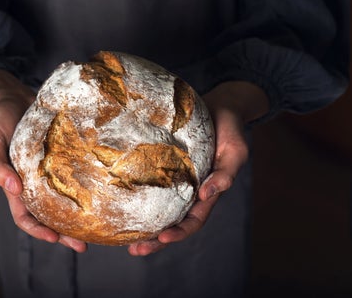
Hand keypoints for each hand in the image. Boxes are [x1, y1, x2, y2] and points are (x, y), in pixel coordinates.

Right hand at [0, 68, 86, 252]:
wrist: (15, 99)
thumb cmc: (0, 121)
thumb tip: (12, 188)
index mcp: (16, 185)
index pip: (25, 216)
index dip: (38, 230)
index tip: (55, 239)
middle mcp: (35, 183)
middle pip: (49, 216)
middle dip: (64, 234)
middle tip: (83, 245)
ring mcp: (50, 172)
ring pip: (64, 202)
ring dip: (77, 218)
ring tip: (96, 228)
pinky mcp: (63, 158)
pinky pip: (74, 178)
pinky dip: (83, 190)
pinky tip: (100, 196)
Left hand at [128, 81, 268, 255]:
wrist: (220, 107)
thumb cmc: (230, 130)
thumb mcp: (235, 151)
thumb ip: (226, 173)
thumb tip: (208, 193)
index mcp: (207, 193)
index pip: (193, 221)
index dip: (178, 233)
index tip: (161, 238)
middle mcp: (189, 192)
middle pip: (172, 223)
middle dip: (155, 240)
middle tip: (135, 250)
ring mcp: (176, 181)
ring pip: (158, 208)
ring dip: (144, 225)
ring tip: (124, 237)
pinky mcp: (163, 166)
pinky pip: (150, 185)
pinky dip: (137, 197)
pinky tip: (120, 201)